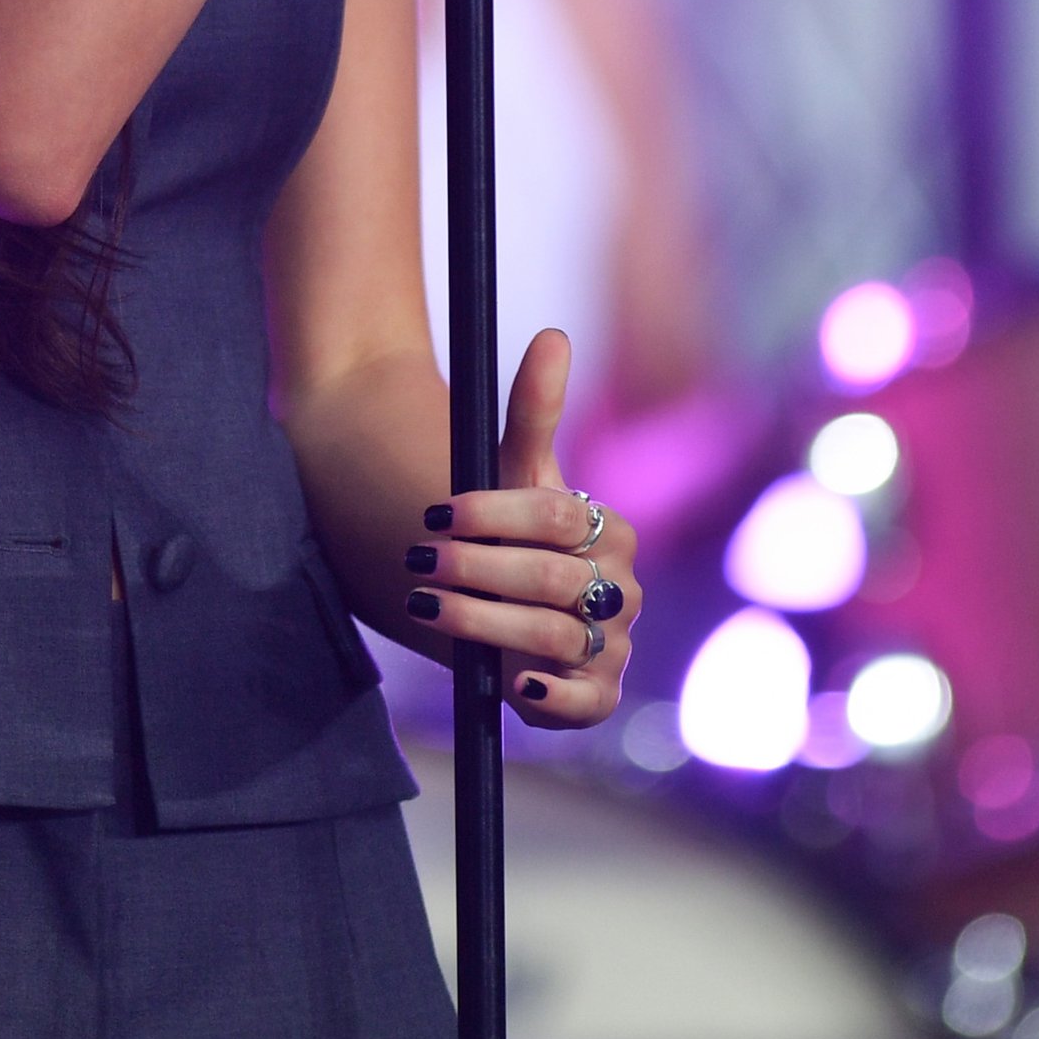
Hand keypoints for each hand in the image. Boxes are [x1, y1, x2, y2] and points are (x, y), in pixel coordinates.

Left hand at [401, 330, 638, 728]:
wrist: (510, 604)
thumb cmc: (512, 530)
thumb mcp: (514, 471)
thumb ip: (534, 408)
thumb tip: (553, 334)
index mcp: (611, 530)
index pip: (559, 518)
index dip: (495, 514)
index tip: (436, 511)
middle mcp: (622, 590)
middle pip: (550, 578)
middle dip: (477, 568)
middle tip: (417, 562)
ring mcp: (614, 644)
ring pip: (552, 636)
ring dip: (484, 623)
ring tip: (428, 608)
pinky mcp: (597, 695)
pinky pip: (586, 703)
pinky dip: (551, 697)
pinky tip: (510, 682)